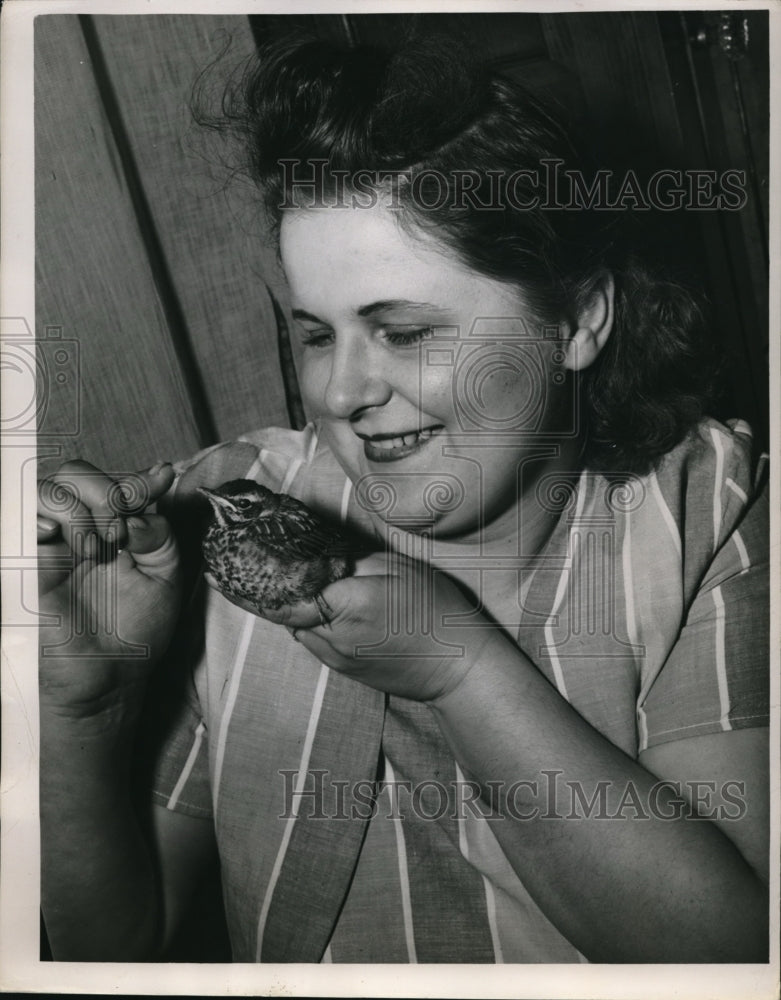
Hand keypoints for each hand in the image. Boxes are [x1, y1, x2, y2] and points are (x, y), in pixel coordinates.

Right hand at [37, 459, 180, 719]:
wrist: (108, 676)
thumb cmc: (137, 629)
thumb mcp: (165, 574)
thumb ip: (158, 532)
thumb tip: (143, 503)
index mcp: (116, 528)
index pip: (120, 484)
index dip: (139, 478)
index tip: (162, 478)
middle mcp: (81, 528)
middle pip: (79, 474)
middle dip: (107, 492)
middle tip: (120, 534)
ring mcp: (50, 542)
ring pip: (50, 488)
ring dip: (79, 507)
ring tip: (96, 547)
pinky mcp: (26, 560)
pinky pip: (20, 516)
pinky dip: (42, 513)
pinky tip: (56, 535)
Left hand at [206, 551, 503, 702]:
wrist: (458, 669)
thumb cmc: (435, 611)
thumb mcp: (397, 569)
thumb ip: (350, 560)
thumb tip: (315, 552)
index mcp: (342, 606)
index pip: (283, 587)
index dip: (249, 573)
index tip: (220, 559)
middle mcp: (330, 637)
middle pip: (280, 608)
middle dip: (259, 584)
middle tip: (233, 558)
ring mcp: (334, 658)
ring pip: (293, 624)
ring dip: (282, 601)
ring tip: (267, 572)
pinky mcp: (341, 670)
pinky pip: (311, 637)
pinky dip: (303, 617)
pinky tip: (309, 600)